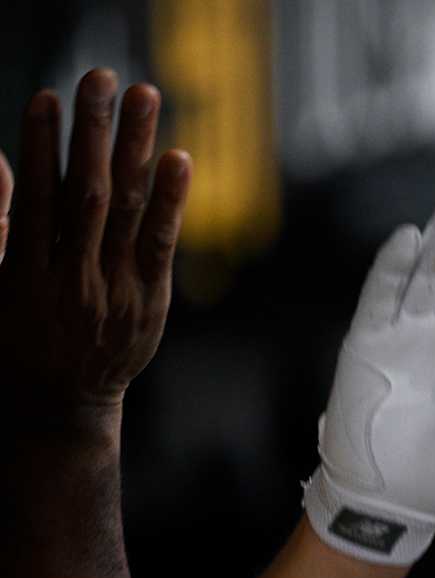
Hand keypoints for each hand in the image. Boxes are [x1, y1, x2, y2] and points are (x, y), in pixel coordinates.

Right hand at [0, 69, 188, 429]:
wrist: (59, 404)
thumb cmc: (15, 338)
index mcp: (26, 276)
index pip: (37, 199)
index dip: (43, 147)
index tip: (47, 98)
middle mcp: (73, 280)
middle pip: (87, 194)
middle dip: (94, 132)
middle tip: (100, 77)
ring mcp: (115, 291)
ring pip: (129, 211)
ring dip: (136, 147)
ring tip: (144, 96)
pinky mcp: (149, 302)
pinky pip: (163, 245)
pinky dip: (172, 201)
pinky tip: (178, 158)